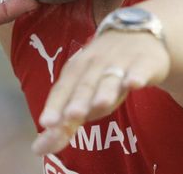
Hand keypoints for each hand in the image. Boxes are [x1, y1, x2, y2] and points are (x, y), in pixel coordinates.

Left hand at [31, 31, 169, 155]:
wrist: (137, 34)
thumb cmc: (103, 71)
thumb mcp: (81, 92)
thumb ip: (63, 123)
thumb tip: (38, 149)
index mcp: (76, 70)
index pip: (62, 89)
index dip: (55, 105)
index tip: (46, 123)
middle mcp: (95, 64)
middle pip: (85, 84)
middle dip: (78, 100)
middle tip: (71, 115)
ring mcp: (120, 61)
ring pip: (111, 77)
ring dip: (105, 90)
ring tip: (101, 104)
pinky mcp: (144, 61)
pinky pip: (140, 69)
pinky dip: (137, 75)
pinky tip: (135, 84)